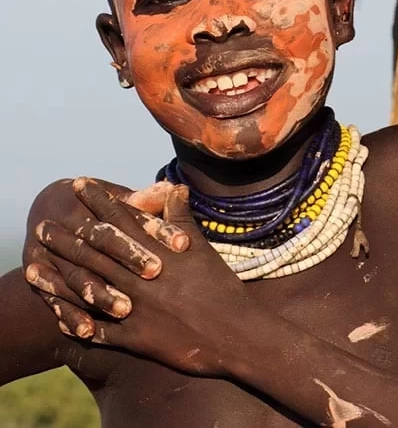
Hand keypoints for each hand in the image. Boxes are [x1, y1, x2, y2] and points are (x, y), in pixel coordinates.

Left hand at [33, 178, 249, 376]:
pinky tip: (62, 321)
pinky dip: (79, 325)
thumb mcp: (204, 248)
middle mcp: (139, 277)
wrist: (234, 331)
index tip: (78, 186)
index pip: (120, 219)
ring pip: (88, 289)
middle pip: (94, 252)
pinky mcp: (136, 338)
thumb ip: (183, 218)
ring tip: (35, 269)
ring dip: (59, 279)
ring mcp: (135, 308)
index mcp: (156, 253)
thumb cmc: (223, 287)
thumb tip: (173, 187)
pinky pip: (99, 331)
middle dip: (66, 237)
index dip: (98, 201)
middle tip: (43, 225)